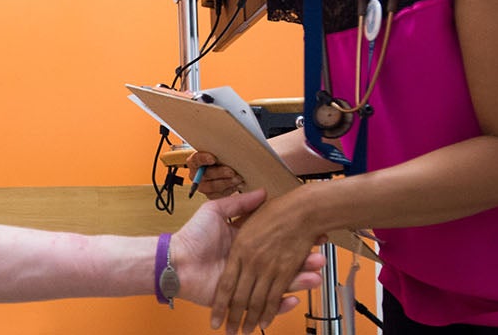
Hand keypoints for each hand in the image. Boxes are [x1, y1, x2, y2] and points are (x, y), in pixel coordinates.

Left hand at [172, 189, 323, 315]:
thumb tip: (260, 192)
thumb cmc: (194, 235)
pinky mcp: (239, 301)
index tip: (313, 238)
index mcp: (244, 247)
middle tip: (321, 261)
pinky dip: (278, 306)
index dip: (294, 243)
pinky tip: (293, 300)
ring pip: (277, 286)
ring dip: (297, 284)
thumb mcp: (216, 211)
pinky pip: (263, 304)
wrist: (177, 259)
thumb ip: (238, 203)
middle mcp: (248, 267)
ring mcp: (245, 285)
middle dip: (303, 266)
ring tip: (315, 279)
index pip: (275, 246)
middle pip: (281, 267)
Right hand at [187, 151, 244, 198]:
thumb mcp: (218, 152)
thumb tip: (230, 150)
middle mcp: (195, 175)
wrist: (222, 168)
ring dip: (227, 182)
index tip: (213, 159)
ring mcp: (202, 187)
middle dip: (221, 173)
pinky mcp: (211, 195)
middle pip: (206, 174)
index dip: (204, 159)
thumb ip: (220, 151)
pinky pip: (219, 194)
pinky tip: (239, 185)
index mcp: (194, 162)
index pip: (196, 159)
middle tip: (232, 172)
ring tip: (239, 179)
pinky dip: (230, 189)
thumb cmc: (220, 157)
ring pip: (213, 187)